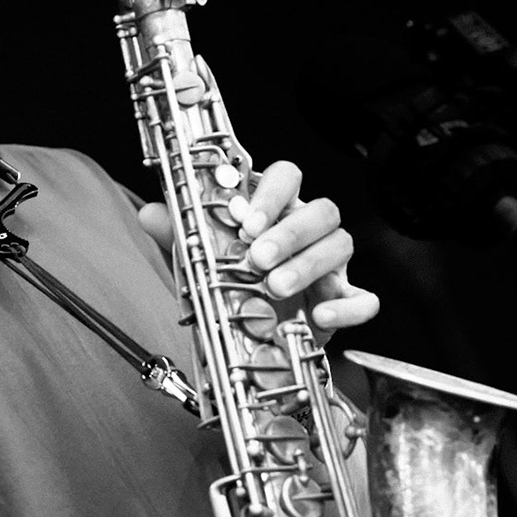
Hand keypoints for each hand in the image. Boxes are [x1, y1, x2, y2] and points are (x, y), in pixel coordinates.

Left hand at [137, 160, 380, 340]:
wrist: (255, 339)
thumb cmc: (235, 284)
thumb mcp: (202, 259)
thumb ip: (180, 235)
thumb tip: (152, 213)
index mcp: (279, 209)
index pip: (288, 177)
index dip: (272, 194)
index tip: (247, 221)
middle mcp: (310, 231)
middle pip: (321, 211)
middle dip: (289, 233)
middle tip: (257, 259)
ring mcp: (332, 265)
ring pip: (341, 246)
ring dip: (307, 266)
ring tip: (274, 288)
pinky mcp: (344, 300)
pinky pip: (364, 298)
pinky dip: (348, 306)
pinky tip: (320, 316)